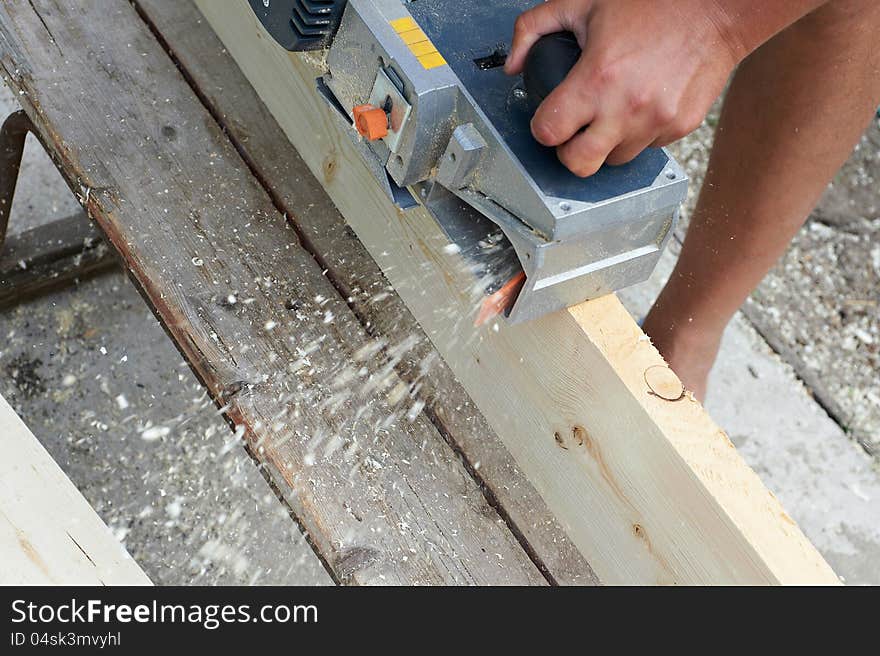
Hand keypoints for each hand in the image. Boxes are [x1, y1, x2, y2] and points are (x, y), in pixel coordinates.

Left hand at [505, 0, 741, 176]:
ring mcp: (655, 122)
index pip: (549, 132)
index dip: (543, 128)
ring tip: (610, 114)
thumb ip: (534, 29)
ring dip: (605, 144)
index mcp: (597, 79)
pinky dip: (638, 134)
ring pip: (614, 160)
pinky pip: (647, 148)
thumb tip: (512, 63)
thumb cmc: (653, 3)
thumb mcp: (583, 3)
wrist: (717, 9)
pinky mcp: (679, 128)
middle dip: (568, 152)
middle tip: (573, 132)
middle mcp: (625, 107)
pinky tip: (640, 106)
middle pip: (578, 164)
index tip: (549, 119)